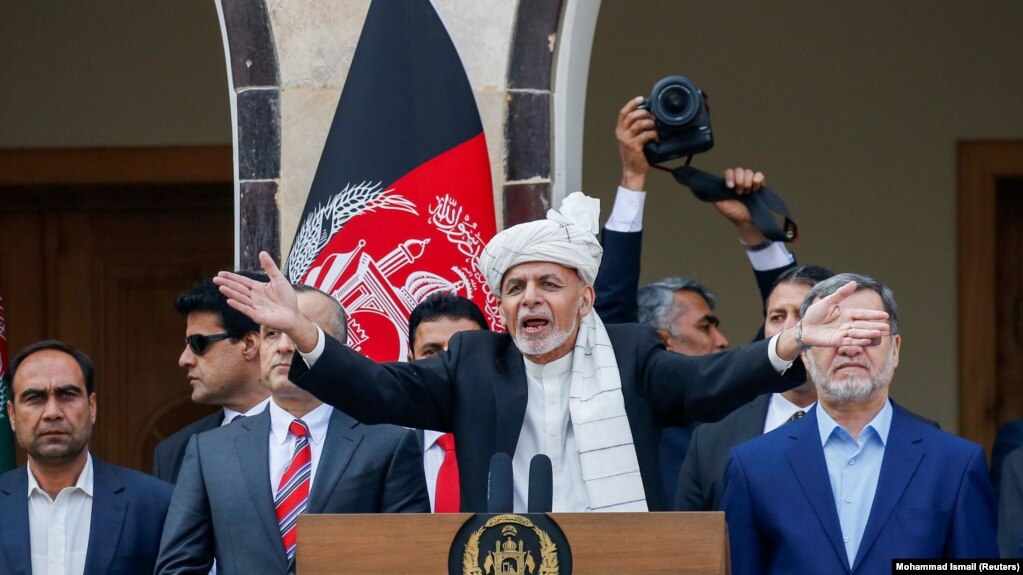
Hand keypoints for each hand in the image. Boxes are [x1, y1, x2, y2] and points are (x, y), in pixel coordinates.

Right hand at [213, 251, 319, 351]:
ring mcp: (255, 306)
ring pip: (241, 298)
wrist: (294, 315)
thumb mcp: (279, 279)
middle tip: (215, 279)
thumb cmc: (287, 298)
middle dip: (227, 283)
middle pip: (239, 288)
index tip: (220, 273)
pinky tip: (230, 300)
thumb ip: (270, 267)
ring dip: (231, 293)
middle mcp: (254, 297)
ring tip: (221, 287)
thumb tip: (262, 252)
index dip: (231, 277)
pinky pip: (247, 310)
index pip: (242, 281)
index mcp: (258, 288)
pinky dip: (239, 305)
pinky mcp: (258, 316)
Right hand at [616, 96, 657, 190]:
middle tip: (653, 117)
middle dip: (645, 113)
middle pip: (633, 116)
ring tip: (655, 128)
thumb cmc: (635, 155)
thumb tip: (649, 116)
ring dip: (650, 124)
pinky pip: (645, 135)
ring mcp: (627, 140)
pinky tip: (656, 138)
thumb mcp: (631, 139)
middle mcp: (621, 134)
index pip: (623, 113)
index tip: (641, 99)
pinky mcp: (634, 146)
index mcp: (620, 130)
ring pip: (639, 124)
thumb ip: (635, 128)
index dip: (632, 104)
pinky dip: (653, 135)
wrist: (633, 171)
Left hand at [715, 167, 765, 245]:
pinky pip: (759, 175)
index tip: (730, 187)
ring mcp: (749, 182)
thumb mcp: (720, 204)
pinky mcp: (759, 185)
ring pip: (749, 172)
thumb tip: (709, 187)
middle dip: (739, 181)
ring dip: (747, 182)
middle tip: (739, 193)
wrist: (747, 221)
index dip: (730, 177)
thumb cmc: (733, 213)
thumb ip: (715, 195)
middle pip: (739, 170)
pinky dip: (758, 179)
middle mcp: (739, 181)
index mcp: (729, 184)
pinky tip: (755, 188)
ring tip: (747, 192)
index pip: (729, 172)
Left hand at [776, 281, 890, 359]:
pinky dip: (857, 341)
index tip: (885, 315)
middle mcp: (846, 324)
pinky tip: (867, 340)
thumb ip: (841, 294)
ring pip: (857, 333)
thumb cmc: (815, 314)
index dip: (873, 315)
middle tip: (887, 327)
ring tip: (879, 333)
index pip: (862, 314)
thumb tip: (854, 282)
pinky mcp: (836, 341)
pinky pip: (849, 341)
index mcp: (846, 314)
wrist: (804, 326)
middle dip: (874, 326)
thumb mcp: (828, 301)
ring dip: (868, 333)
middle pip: (863, 325)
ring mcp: (842, 333)